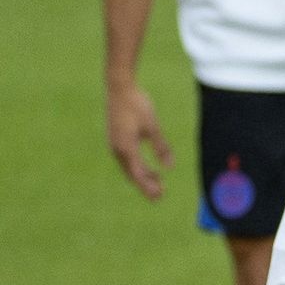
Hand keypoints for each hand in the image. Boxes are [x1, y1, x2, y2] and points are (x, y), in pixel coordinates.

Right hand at [105, 78, 169, 199]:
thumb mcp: (153, 126)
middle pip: (132, 174)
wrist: (118, 87)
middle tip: (160, 195)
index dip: (149, 187)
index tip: (160, 196)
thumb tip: (169, 167)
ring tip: (157, 180)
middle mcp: (117, 149)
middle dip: (146, 184)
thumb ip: (161, 147)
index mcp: (127, 148)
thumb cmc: (137, 105)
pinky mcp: (115, 138)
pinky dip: (137, 165)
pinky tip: (146, 165)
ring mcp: (114, 144)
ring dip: (142, 175)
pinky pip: (126, 158)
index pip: (139, 175)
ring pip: (129, 166)